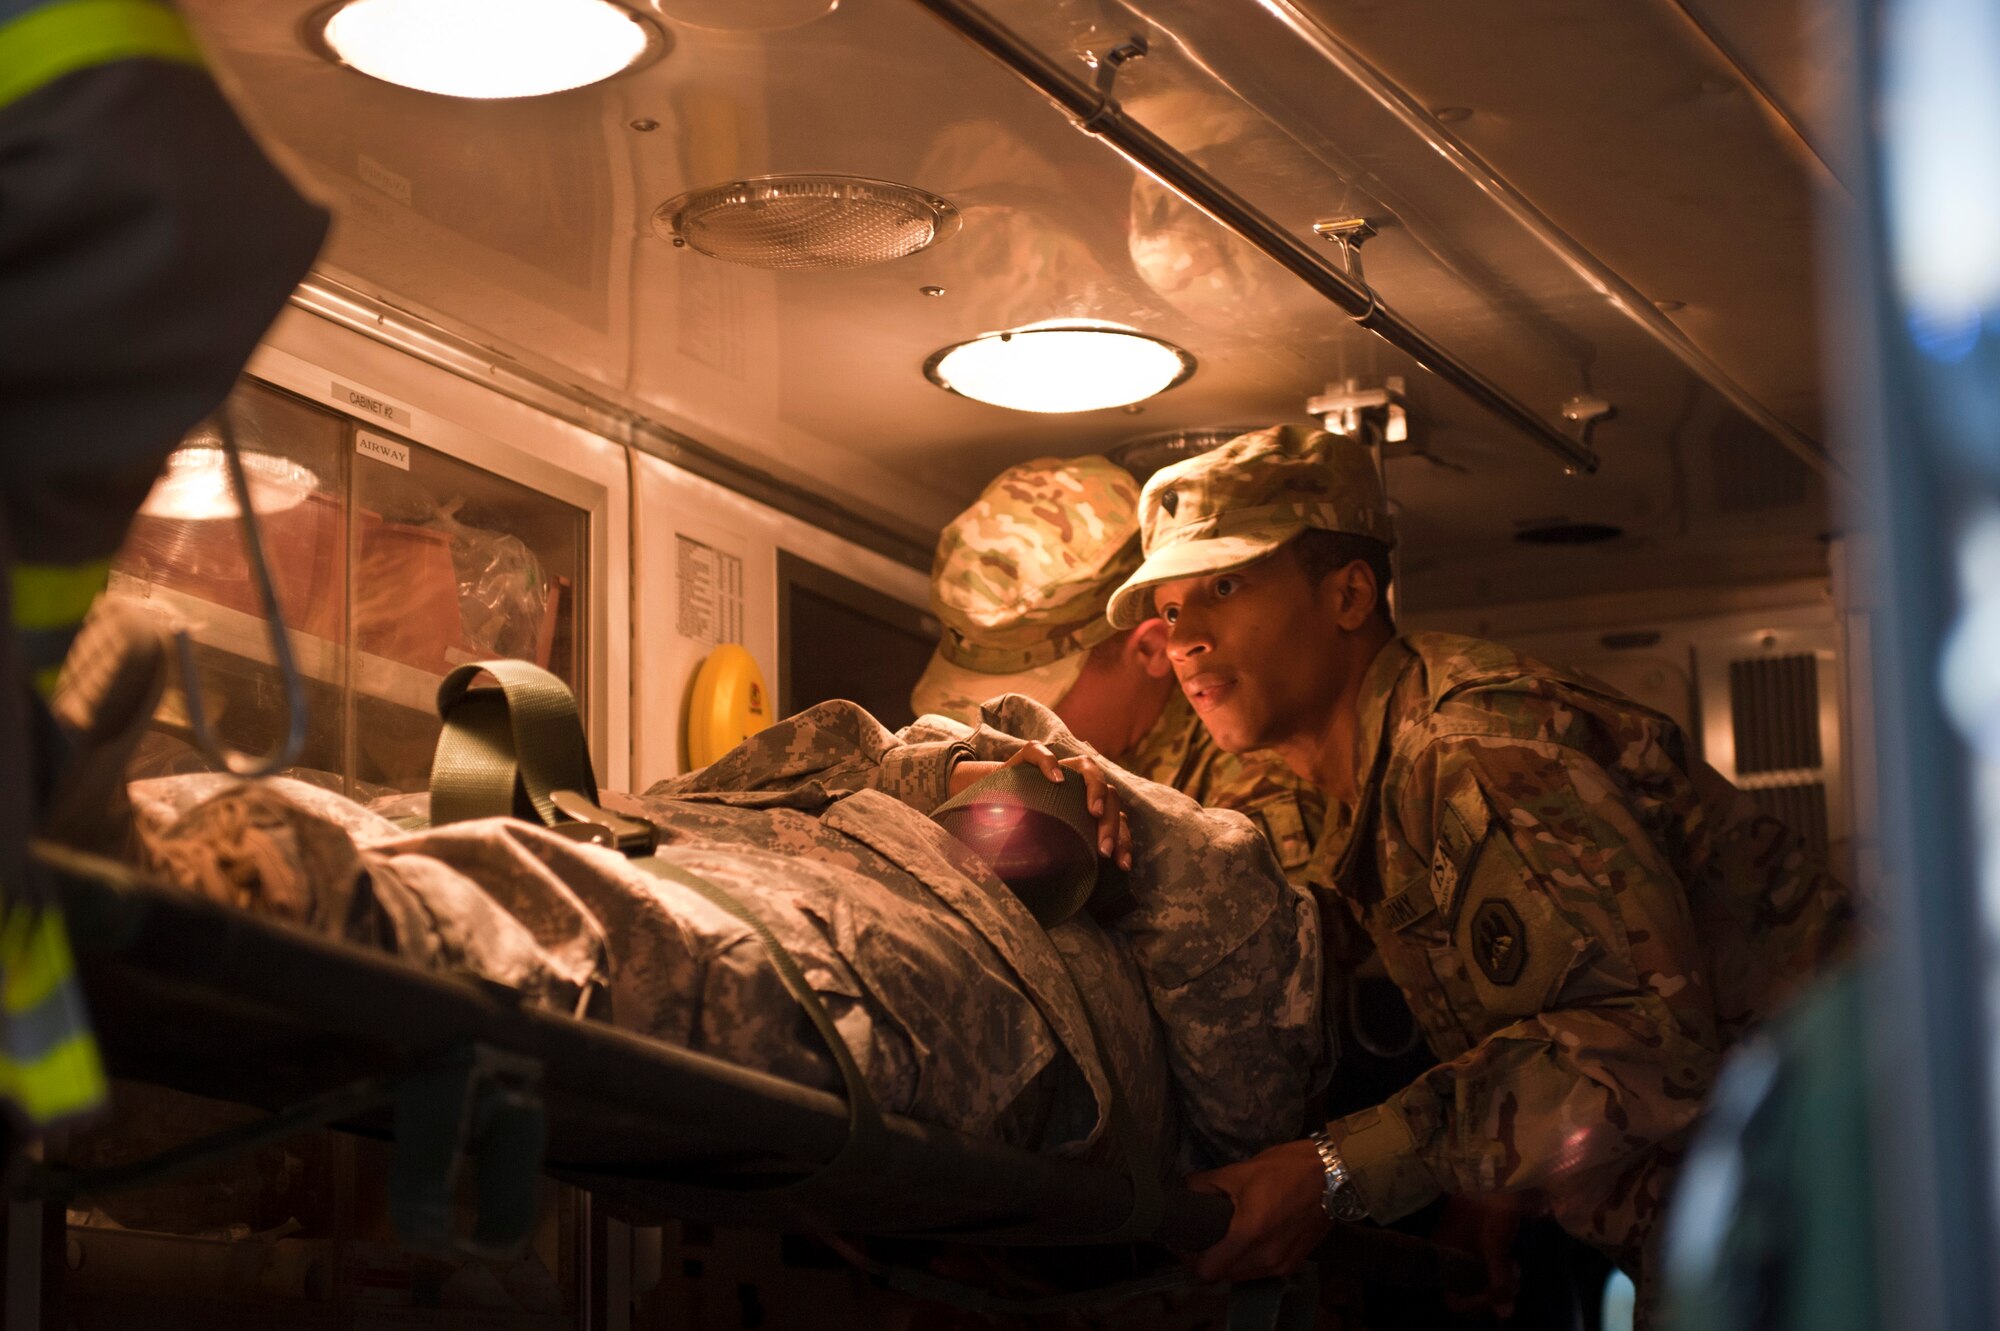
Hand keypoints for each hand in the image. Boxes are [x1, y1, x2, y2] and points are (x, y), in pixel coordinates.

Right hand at [948, 742, 1132, 869]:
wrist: (990, 800)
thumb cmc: (1027, 827)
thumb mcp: (1051, 843)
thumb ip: (1067, 853)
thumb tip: (1081, 889)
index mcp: (1090, 804)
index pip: (1117, 818)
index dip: (1123, 839)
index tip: (1121, 865)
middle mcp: (1080, 782)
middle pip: (1110, 795)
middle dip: (1111, 824)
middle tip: (1104, 850)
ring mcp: (1058, 766)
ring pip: (1088, 767)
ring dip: (1095, 789)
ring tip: (1093, 812)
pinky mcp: (1029, 756)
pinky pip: (1041, 753)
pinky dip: (1050, 763)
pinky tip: (1056, 778)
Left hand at [1184, 1138, 1330, 1283]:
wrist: (1333, 1177)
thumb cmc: (1287, 1169)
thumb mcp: (1239, 1171)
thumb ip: (1205, 1184)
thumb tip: (1185, 1191)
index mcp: (1249, 1233)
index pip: (1206, 1270)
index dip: (1188, 1258)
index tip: (1183, 1241)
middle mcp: (1266, 1258)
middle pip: (1221, 1276)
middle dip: (1206, 1260)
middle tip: (1199, 1237)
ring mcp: (1281, 1265)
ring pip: (1240, 1276)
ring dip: (1226, 1263)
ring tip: (1221, 1238)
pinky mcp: (1292, 1264)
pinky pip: (1259, 1272)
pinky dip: (1246, 1261)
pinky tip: (1245, 1240)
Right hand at [1431, 1193, 1520, 1318]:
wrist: (1490, 1169)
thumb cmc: (1489, 1208)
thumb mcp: (1495, 1247)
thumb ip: (1498, 1281)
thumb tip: (1505, 1314)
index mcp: (1445, 1257)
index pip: (1454, 1300)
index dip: (1477, 1303)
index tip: (1497, 1294)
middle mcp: (1448, 1254)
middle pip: (1467, 1290)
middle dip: (1493, 1291)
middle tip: (1513, 1279)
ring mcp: (1459, 1244)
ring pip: (1477, 1277)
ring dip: (1498, 1279)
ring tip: (1515, 1268)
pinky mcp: (1472, 1236)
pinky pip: (1481, 1262)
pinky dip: (1497, 1266)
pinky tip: (1511, 1259)